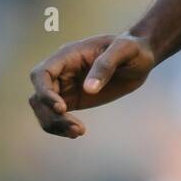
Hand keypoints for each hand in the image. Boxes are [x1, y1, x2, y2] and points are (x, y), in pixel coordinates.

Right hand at [28, 33, 155, 137]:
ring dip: (55, 124)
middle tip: (77, 128)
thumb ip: (105, 66)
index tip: (62, 108)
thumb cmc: (133, 48)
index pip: (41, 74)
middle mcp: (62, 71)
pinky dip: (61, 127)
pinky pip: (56, 116)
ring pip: (43, 109)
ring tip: (79, 132)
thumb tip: (88, 89)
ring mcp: (65, 86)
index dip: (44, 92)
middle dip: (51, 114)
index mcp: (68, 55)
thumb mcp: (124, 50)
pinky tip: (78, 132)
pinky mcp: (73, 99)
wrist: (141, 57)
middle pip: (39, 95)